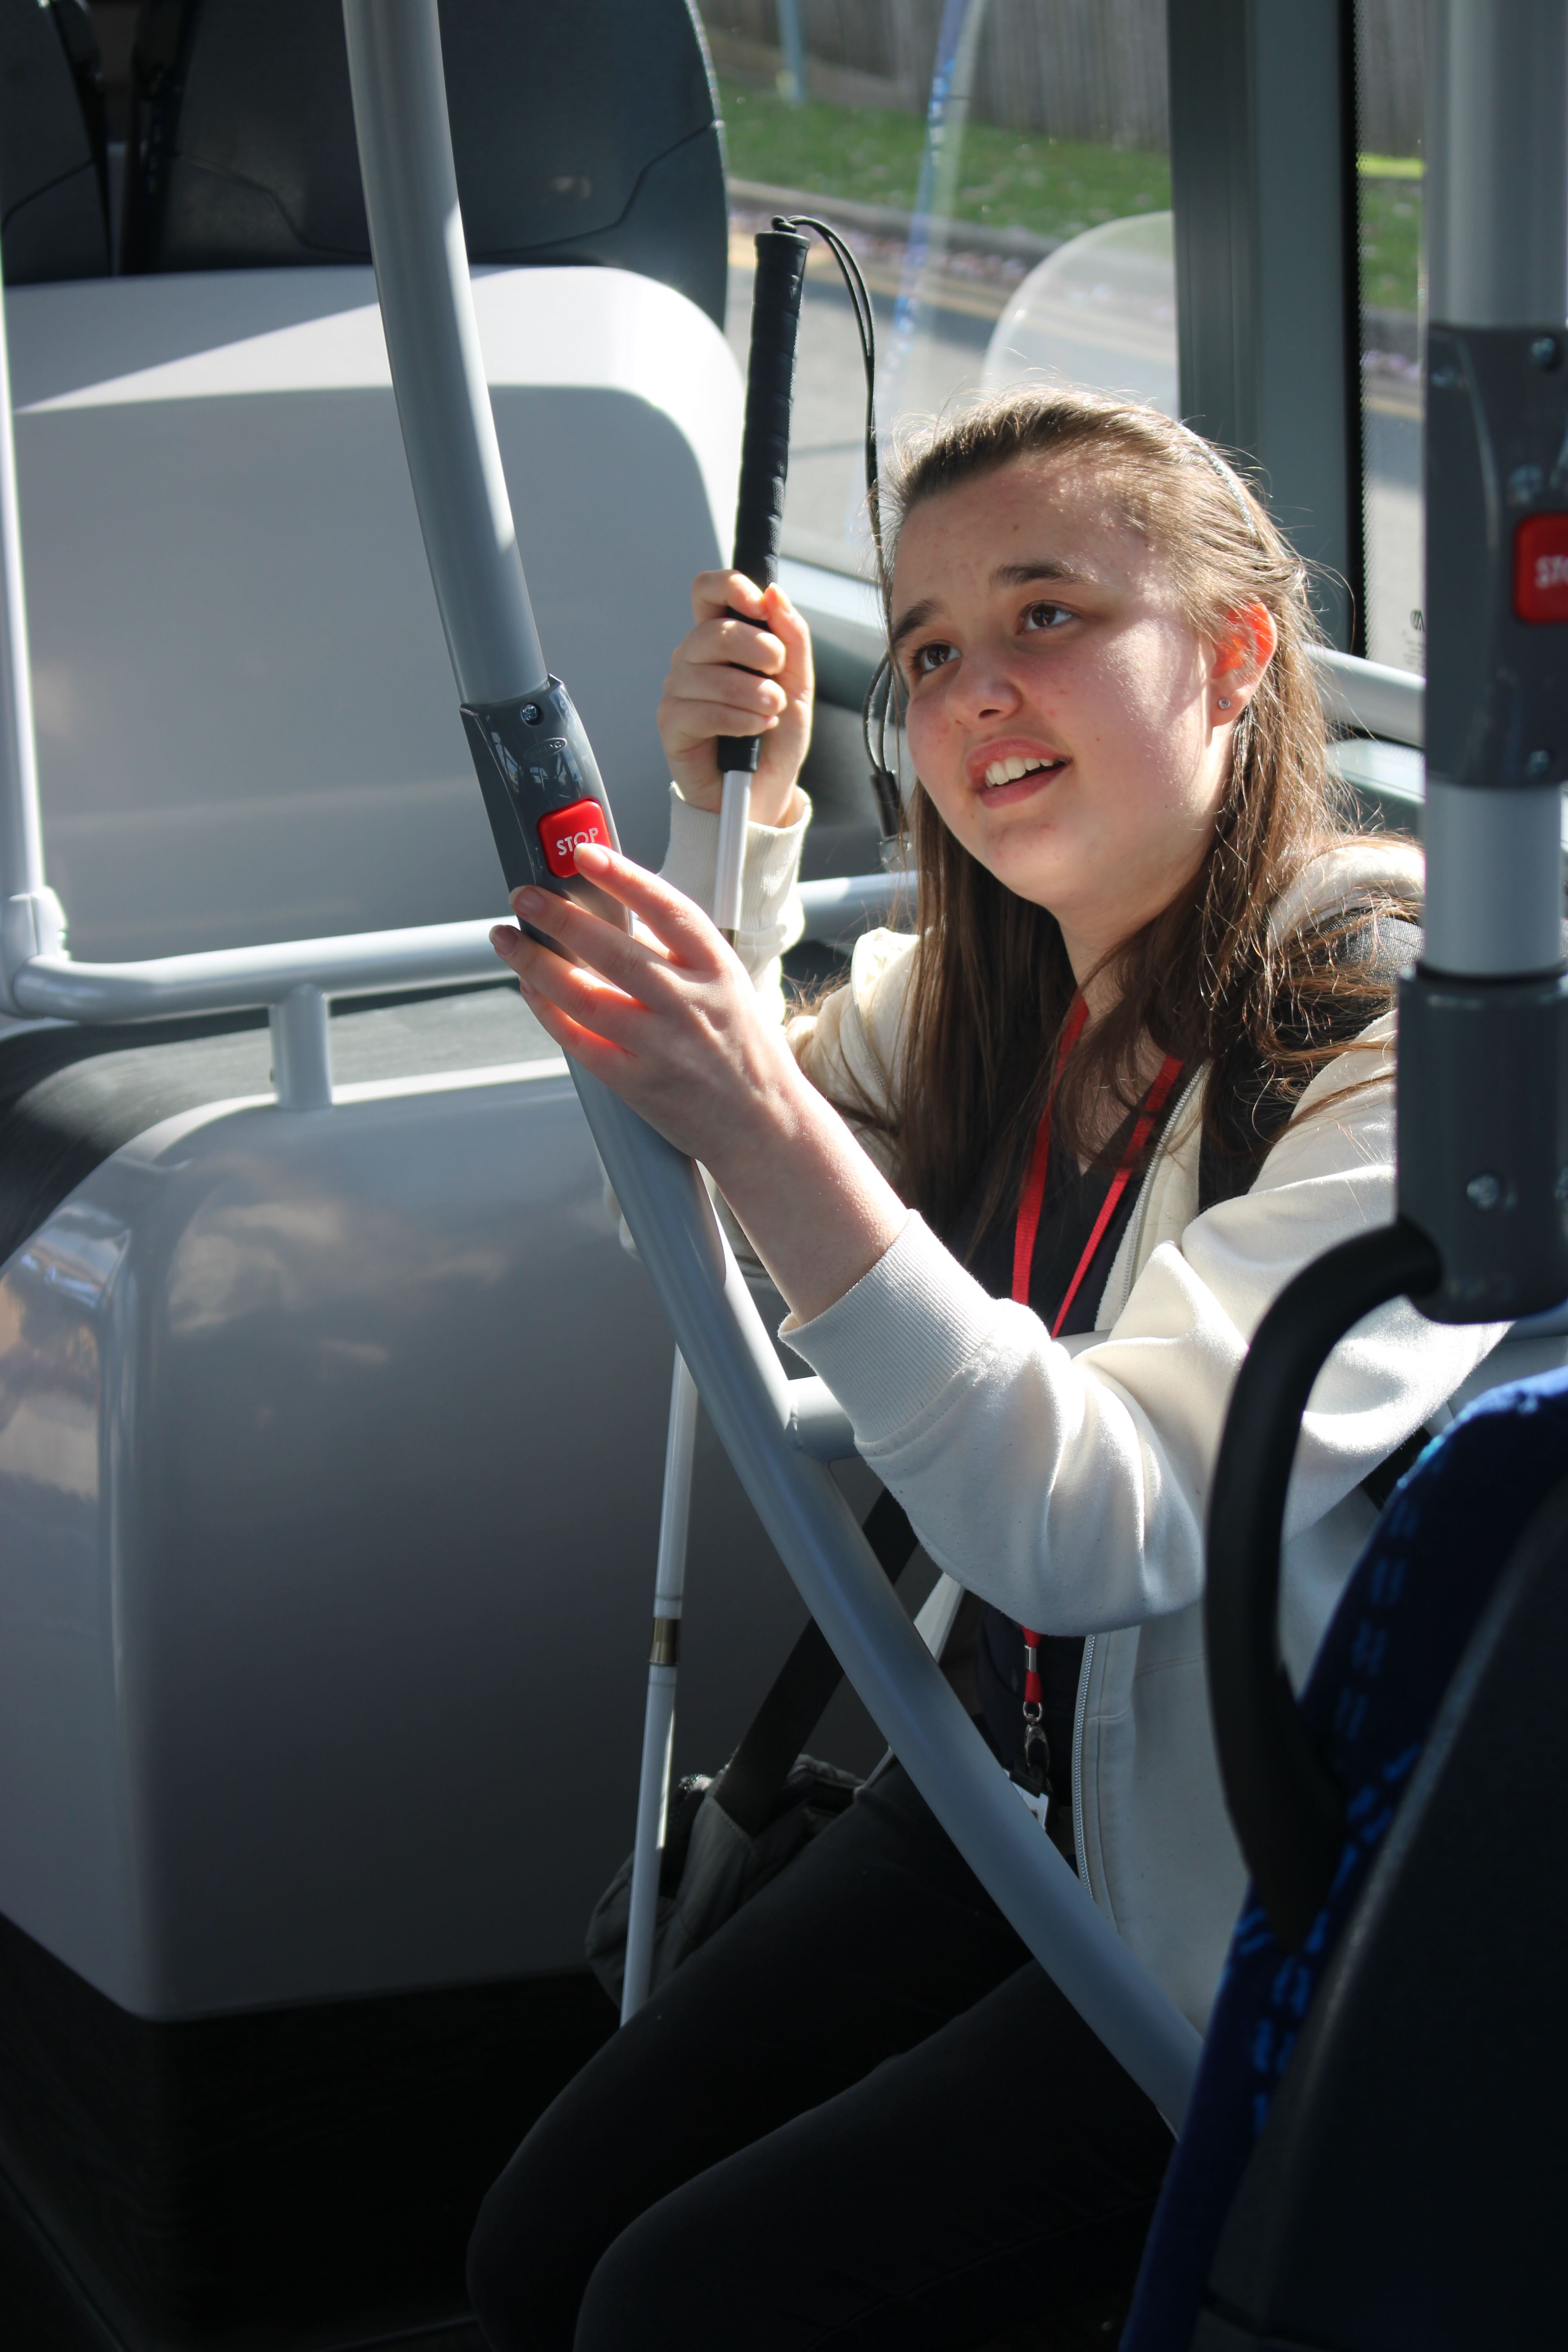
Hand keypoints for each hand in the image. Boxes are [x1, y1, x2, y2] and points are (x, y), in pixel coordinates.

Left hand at [489, 844, 906, 1322]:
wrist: (766, 1127)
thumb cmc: (743, 1052)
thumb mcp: (728, 986)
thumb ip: (678, 952)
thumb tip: (611, 908)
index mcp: (717, 968)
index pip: (666, 908)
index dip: (622, 876)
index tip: (584, 854)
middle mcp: (691, 1003)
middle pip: (615, 949)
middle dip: (560, 917)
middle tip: (524, 896)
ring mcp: (663, 1046)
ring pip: (586, 996)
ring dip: (537, 963)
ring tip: (507, 939)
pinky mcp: (638, 1083)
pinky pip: (580, 1041)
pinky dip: (548, 1012)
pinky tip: (529, 990)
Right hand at [657, 572, 812, 827]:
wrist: (763, 793)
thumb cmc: (774, 740)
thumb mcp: (798, 684)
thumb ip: (792, 637)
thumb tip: (774, 594)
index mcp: (721, 639)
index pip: (708, 591)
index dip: (731, 586)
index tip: (759, 605)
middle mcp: (693, 659)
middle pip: (713, 630)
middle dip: (758, 650)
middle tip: (779, 676)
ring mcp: (678, 690)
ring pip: (709, 673)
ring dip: (753, 693)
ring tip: (772, 712)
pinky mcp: (671, 723)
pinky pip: (700, 710)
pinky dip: (737, 719)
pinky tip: (754, 730)